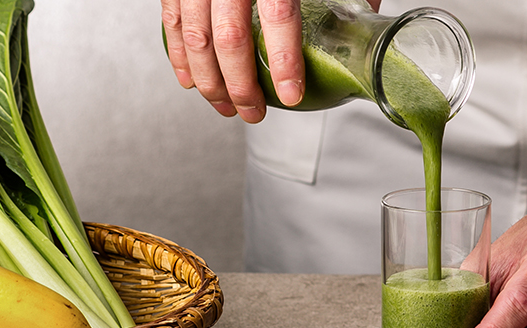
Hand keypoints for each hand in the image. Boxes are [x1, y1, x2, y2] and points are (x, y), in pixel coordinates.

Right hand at [160, 0, 305, 122]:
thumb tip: (354, 17)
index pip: (278, 16)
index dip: (284, 60)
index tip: (290, 94)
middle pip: (231, 38)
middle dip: (241, 86)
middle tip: (254, 111)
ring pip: (197, 39)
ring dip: (210, 82)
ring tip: (226, 106)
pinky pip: (173, 24)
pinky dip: (180, 58)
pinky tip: (191, 81)